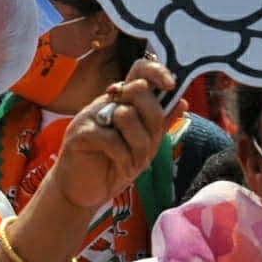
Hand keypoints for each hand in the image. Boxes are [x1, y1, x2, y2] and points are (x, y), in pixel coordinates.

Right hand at [48, 59, 187, 211]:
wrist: (80, 192)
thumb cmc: (111, 167)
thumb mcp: (144, 147)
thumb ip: (160, 124)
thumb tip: (182, 102)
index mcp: (121, 102)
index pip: (139, 70)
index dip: (157, 72)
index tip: (170, 86)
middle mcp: (105, 104)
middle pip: (139, 89)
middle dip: (153, 119)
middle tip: (148, 144)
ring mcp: (89, 116)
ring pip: (127, 115)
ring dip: (139, 145)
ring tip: (134, 163)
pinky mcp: (79, 134)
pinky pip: (112, 140)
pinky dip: (124, 160)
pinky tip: (122, 170)